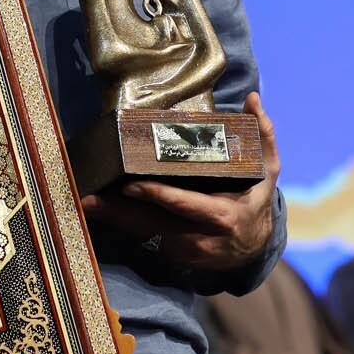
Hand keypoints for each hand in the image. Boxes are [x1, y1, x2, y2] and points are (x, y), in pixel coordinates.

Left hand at [80, 93, 280, 271]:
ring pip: (144, 233)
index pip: (187, 206)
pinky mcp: (172, 255)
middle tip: (90, 198)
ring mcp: (184, 250)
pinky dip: (123, 224)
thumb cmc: (256, 200)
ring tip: (86, 202)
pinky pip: (144, 237)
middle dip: (120, 213)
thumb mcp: (268, 170)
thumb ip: (263, 134)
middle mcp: (200, 238)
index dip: (159, 196)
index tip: (132, 184)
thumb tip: (253, 98)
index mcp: (223, 216)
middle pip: (154, 224)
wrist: (254, 248)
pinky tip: (100, 211)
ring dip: (113, 219)